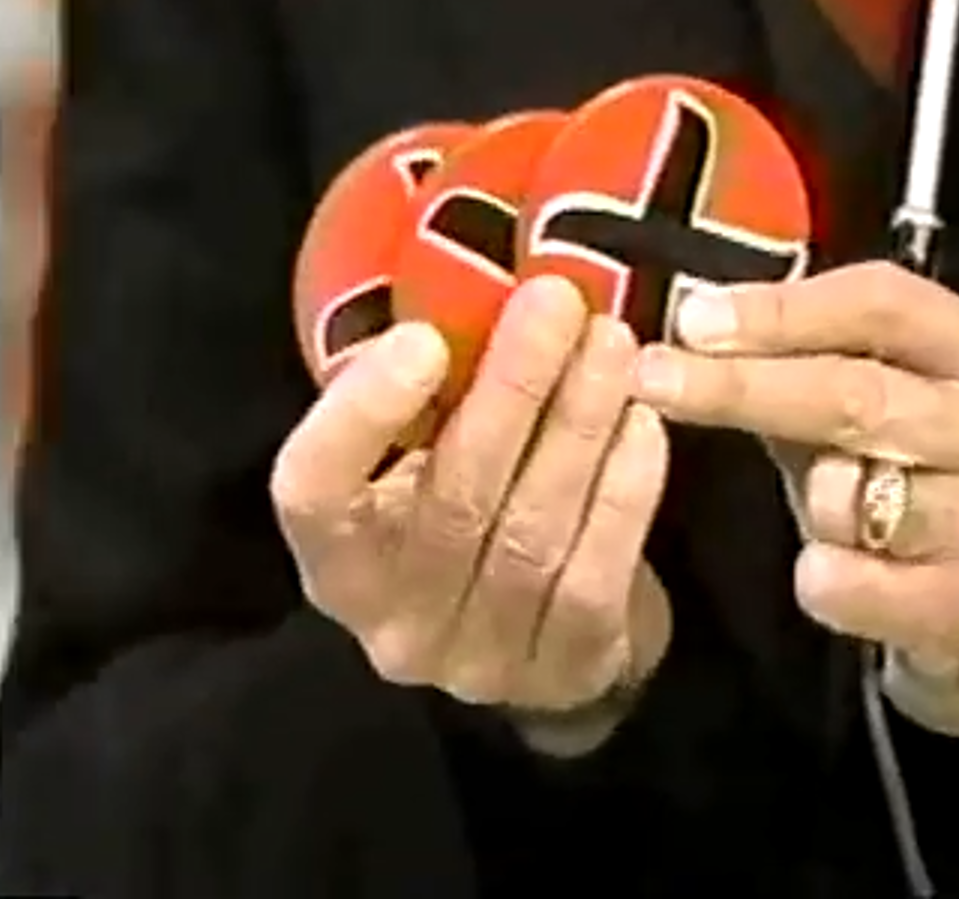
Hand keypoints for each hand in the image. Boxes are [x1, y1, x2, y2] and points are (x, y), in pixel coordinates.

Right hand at [271, 277, 671, 747]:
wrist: (545, 640)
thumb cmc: (471, 522)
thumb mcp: (423, 468)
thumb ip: (427, 406)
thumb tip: (468, 288)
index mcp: (337, 558)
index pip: (314, 491)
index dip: (361, 415)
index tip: (423, 337)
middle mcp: (394, 621)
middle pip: (452, 498)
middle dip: (511, 387)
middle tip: (558, 303)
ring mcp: (479, 658)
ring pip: (531, 530)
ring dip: (578, 425)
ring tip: (612, 344)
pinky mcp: (562, 669)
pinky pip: (594, 570)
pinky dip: (623, 491)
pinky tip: (644, 423)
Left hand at [631, 262, 958, 752]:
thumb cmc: (922, 490)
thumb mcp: (881, 412)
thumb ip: (809, 363)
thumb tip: (698, 324)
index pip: (885, 304)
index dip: (782, 308)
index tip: (693, 318)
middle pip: (858, 393)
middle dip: (744, 385)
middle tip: (654, 376)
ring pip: (849, 493)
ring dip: (809, 501)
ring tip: (826, 510)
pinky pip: (850, 582)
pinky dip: (820, 577)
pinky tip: (829, 575)